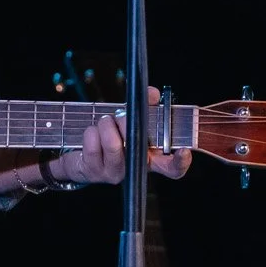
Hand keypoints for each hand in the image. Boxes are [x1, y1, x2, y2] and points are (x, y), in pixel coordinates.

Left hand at [58, 85, 191, 183]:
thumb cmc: (112, 136)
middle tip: (120, 115)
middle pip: (140, 149)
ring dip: (107, 125)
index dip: (180, 163)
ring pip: (114, 145)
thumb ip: (146, 105)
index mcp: (150, 158)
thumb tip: (153, 93)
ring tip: (105, 122)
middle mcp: (135, 168)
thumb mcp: (131, 120)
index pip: (172, 169)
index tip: (183, 151)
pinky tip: (92, 132)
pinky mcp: (94, 173)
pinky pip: (93, 146)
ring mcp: (115, 173)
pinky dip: (91, 132)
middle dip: (127, 123)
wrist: (82, 157)